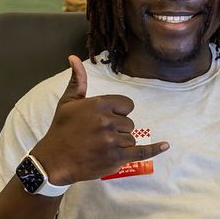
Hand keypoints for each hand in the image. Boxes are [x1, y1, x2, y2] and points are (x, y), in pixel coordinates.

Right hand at [31, 56, 169, 184]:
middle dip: (118, 130)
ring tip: (100, 147)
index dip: (119, 113)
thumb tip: (74, 57)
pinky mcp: (116, 158)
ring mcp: (112, 140)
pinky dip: (154, 150)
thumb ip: (78, 80)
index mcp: (99, 104)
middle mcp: (107, 120)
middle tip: (98, 136)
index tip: (105, 120)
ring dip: (120, 144)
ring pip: (131, 138)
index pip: (127, 105)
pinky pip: (141, 152)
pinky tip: (165, 146)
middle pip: (130, 123)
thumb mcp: (68, 102)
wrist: (54, 161)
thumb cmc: (61, 130)